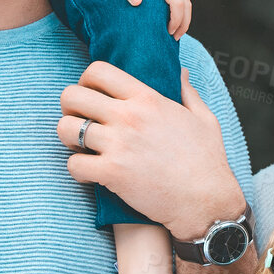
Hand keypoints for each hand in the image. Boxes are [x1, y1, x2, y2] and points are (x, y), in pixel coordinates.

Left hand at [57, 63, 242, 238]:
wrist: (206, 202)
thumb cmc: (208, 161)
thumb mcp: (204, 118)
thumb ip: (187, 91)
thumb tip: (181, 72)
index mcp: (148, 98)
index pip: (98, 71)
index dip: (86, 81)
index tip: (92, 96)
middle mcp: (129, 117)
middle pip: (72, 95)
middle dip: (69, 107)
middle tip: (80, 121)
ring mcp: (118, 145)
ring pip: (65, 128)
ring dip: (68, 137)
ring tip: (83, 147)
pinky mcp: (112, 173)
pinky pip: (73, 164)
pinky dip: (77, 169)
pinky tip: (91, 172)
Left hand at [110, 0, 191, 38]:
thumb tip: (136, 2)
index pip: (176, 2)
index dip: (175, 20)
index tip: (168, 32)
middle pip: (186, 2)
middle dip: (183, 23)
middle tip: (174, 38)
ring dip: (184, 16)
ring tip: (176, 32)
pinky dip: (182, 7)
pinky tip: (174, 18)